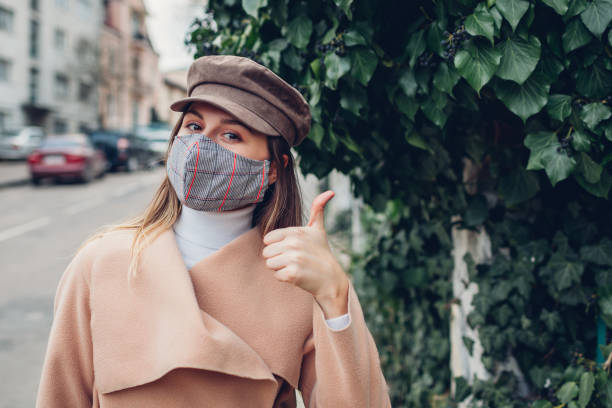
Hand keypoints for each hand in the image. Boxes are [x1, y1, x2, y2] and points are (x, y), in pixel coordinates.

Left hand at [262, 190, 348, 317]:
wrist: (331, 278)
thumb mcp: (318, 229)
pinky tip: (297, 275)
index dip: (277, 245)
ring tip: (295, 266)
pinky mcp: (293, 274)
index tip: (292, 248)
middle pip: (267, 252)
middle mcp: (294, 243)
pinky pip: (276, 275)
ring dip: (280, 268)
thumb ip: (318, 209)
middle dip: (277, 258)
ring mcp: (293, 259)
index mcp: (295, 232)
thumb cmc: (321, 252)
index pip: (268, 239)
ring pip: (269, 264)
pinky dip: (285, 278)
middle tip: (294, 259)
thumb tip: (330, 192)